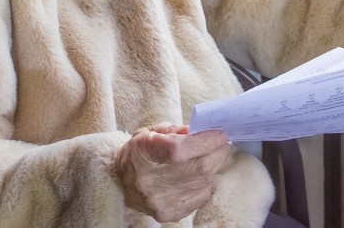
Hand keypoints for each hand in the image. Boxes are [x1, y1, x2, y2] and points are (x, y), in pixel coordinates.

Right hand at [115, 123, 229, 222]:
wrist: (121, 182)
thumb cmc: (140, 152)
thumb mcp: (153, 131)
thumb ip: (179, 130)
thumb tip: (205, 131)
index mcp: (145, 152)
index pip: (180, 149)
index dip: (205, 141)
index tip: (220, 133)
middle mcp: (151, 180)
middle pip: (199, 168)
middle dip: (218, 152)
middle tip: (222, 143)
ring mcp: (161, 200)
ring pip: (204, 181)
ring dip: (213, 166)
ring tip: (208, 156)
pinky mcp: (169, 213)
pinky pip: (202, 196)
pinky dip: (206, 182)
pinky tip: (198, 175)